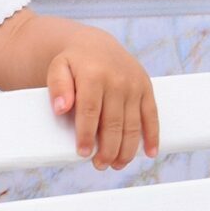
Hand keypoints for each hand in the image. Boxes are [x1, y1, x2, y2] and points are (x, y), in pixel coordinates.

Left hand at [47, 31, 158, 169]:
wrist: (96, 46)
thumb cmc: (74, 63)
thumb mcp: (58, 68)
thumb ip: (57, 87)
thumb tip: (61, 108)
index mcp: (94, 75)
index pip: (90, 111)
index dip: (87, 135)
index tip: (84, 153)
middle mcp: (117, 80)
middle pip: (113, 123)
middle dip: (108, 149)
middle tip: (99, 165)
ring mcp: (134, 85)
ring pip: (133, 124)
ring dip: (126, 149)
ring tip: (116, 164)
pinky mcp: (146, 88)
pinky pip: (152, 115)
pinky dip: (152, 136)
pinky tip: (149, 153)